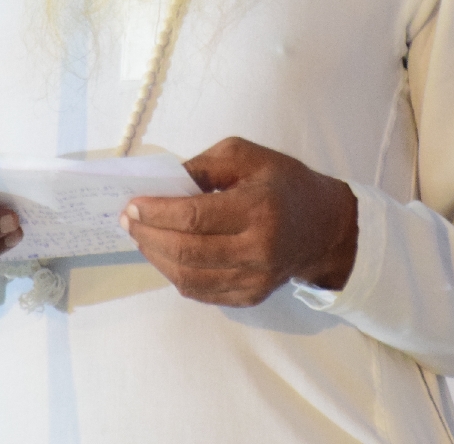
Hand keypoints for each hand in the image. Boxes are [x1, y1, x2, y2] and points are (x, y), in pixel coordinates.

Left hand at [120, 137, 357, 307]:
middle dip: (148, 235)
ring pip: (188, 278)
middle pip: (186, 251)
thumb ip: (204, 165)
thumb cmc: (283, 183)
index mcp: (258, 209)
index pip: (195, 217)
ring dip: (156, 257)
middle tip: (128, 220)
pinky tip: (164, 254)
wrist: (325, 227)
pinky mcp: (250, 297)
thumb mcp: (247, 156)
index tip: (132, 204)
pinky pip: (201, 292)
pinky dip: (174, 274)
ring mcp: (255, 279)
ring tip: (140, 237)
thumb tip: (162, 185)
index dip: (157, 213)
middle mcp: (258, 250)